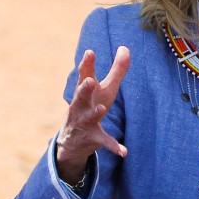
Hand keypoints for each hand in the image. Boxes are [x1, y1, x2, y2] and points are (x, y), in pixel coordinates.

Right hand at [55, 46, 130, 182]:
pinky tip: (124, 151)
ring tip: (101, 109)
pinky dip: (113, 146)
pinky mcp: (93, 137)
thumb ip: (116, 69)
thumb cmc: (90, 105)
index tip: (90, 52)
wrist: (72, 139)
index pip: (84, 75)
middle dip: (84, 88)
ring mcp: (85, 122)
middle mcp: (81, 105)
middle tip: (89, 81)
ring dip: (95, 113)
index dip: (87, 64)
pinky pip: (104, 141)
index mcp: (85, 91)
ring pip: (89, 117)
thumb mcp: (104, 88)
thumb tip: (126, 47)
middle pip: (81, 95)